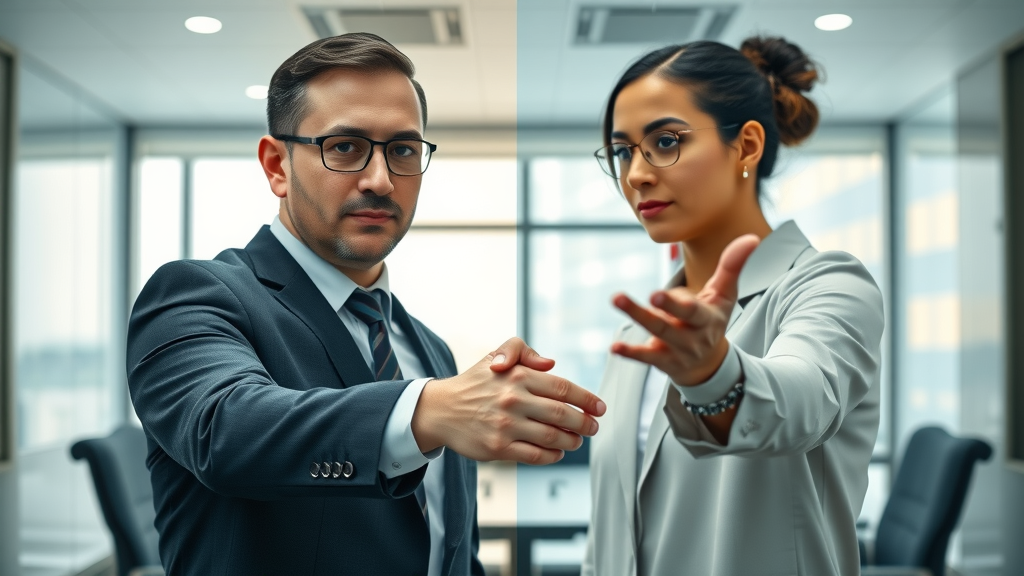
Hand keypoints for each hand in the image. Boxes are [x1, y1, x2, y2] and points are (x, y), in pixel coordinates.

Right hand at [412, 338, 605, 464]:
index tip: (600, 407)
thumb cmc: (474, 383)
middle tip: (593, 427)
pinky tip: (557, 452)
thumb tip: (551, 363)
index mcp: (517, 376)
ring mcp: (506, 425)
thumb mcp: (495, 355)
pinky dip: (552, 456)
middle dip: (584, 423)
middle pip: (562, 414)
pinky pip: (535, 455)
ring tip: (576, 440)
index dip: (586, 398)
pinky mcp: (498, 448)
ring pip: (552, 437)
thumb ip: (523, 351)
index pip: (562, 387)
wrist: (441, 409)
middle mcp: (513, 399)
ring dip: (571, 441)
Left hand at [610, 235, 759, 385]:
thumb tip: (752, 237)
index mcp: (707, 319)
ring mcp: (675, 350)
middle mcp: (691, 337)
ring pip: (656, 333)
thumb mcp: (725, 295)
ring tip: (617, 299)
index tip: (658, 293)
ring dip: (636, 317)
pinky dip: (630, 352)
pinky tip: (614, 347)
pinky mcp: (661, 360)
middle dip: (658, 310)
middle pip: (670, 324)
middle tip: (645, 296)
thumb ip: (732, 266)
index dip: (678, 304)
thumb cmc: (713, 319)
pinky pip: (645, 357)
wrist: (709, 363)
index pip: (694, 312)